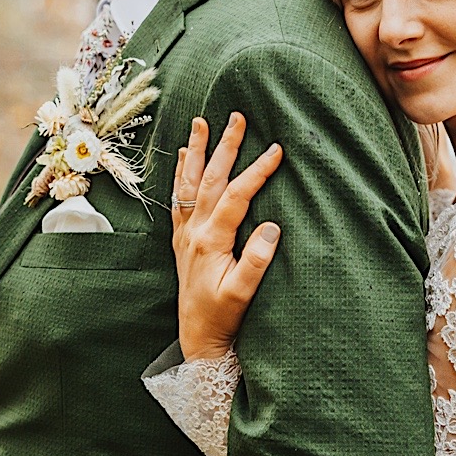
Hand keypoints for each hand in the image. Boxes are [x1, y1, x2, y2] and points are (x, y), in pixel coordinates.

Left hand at [171, 113, 283, 361]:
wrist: (196, 338)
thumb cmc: (222, 317)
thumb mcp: (243, 293)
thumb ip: (256, 261)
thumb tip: (273, 228)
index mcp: (210, 241)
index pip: (236, 196)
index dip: (256, 171)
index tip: (276, 150)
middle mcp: (193, 231)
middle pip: (210, 179)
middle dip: (224, 146)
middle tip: (236, 117)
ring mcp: (185, 233)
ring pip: (190, 182)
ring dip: (197, 150)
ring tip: (200, 122)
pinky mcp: (182, 239)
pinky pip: (180, 197)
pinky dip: (182, 173)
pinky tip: (183, 156)